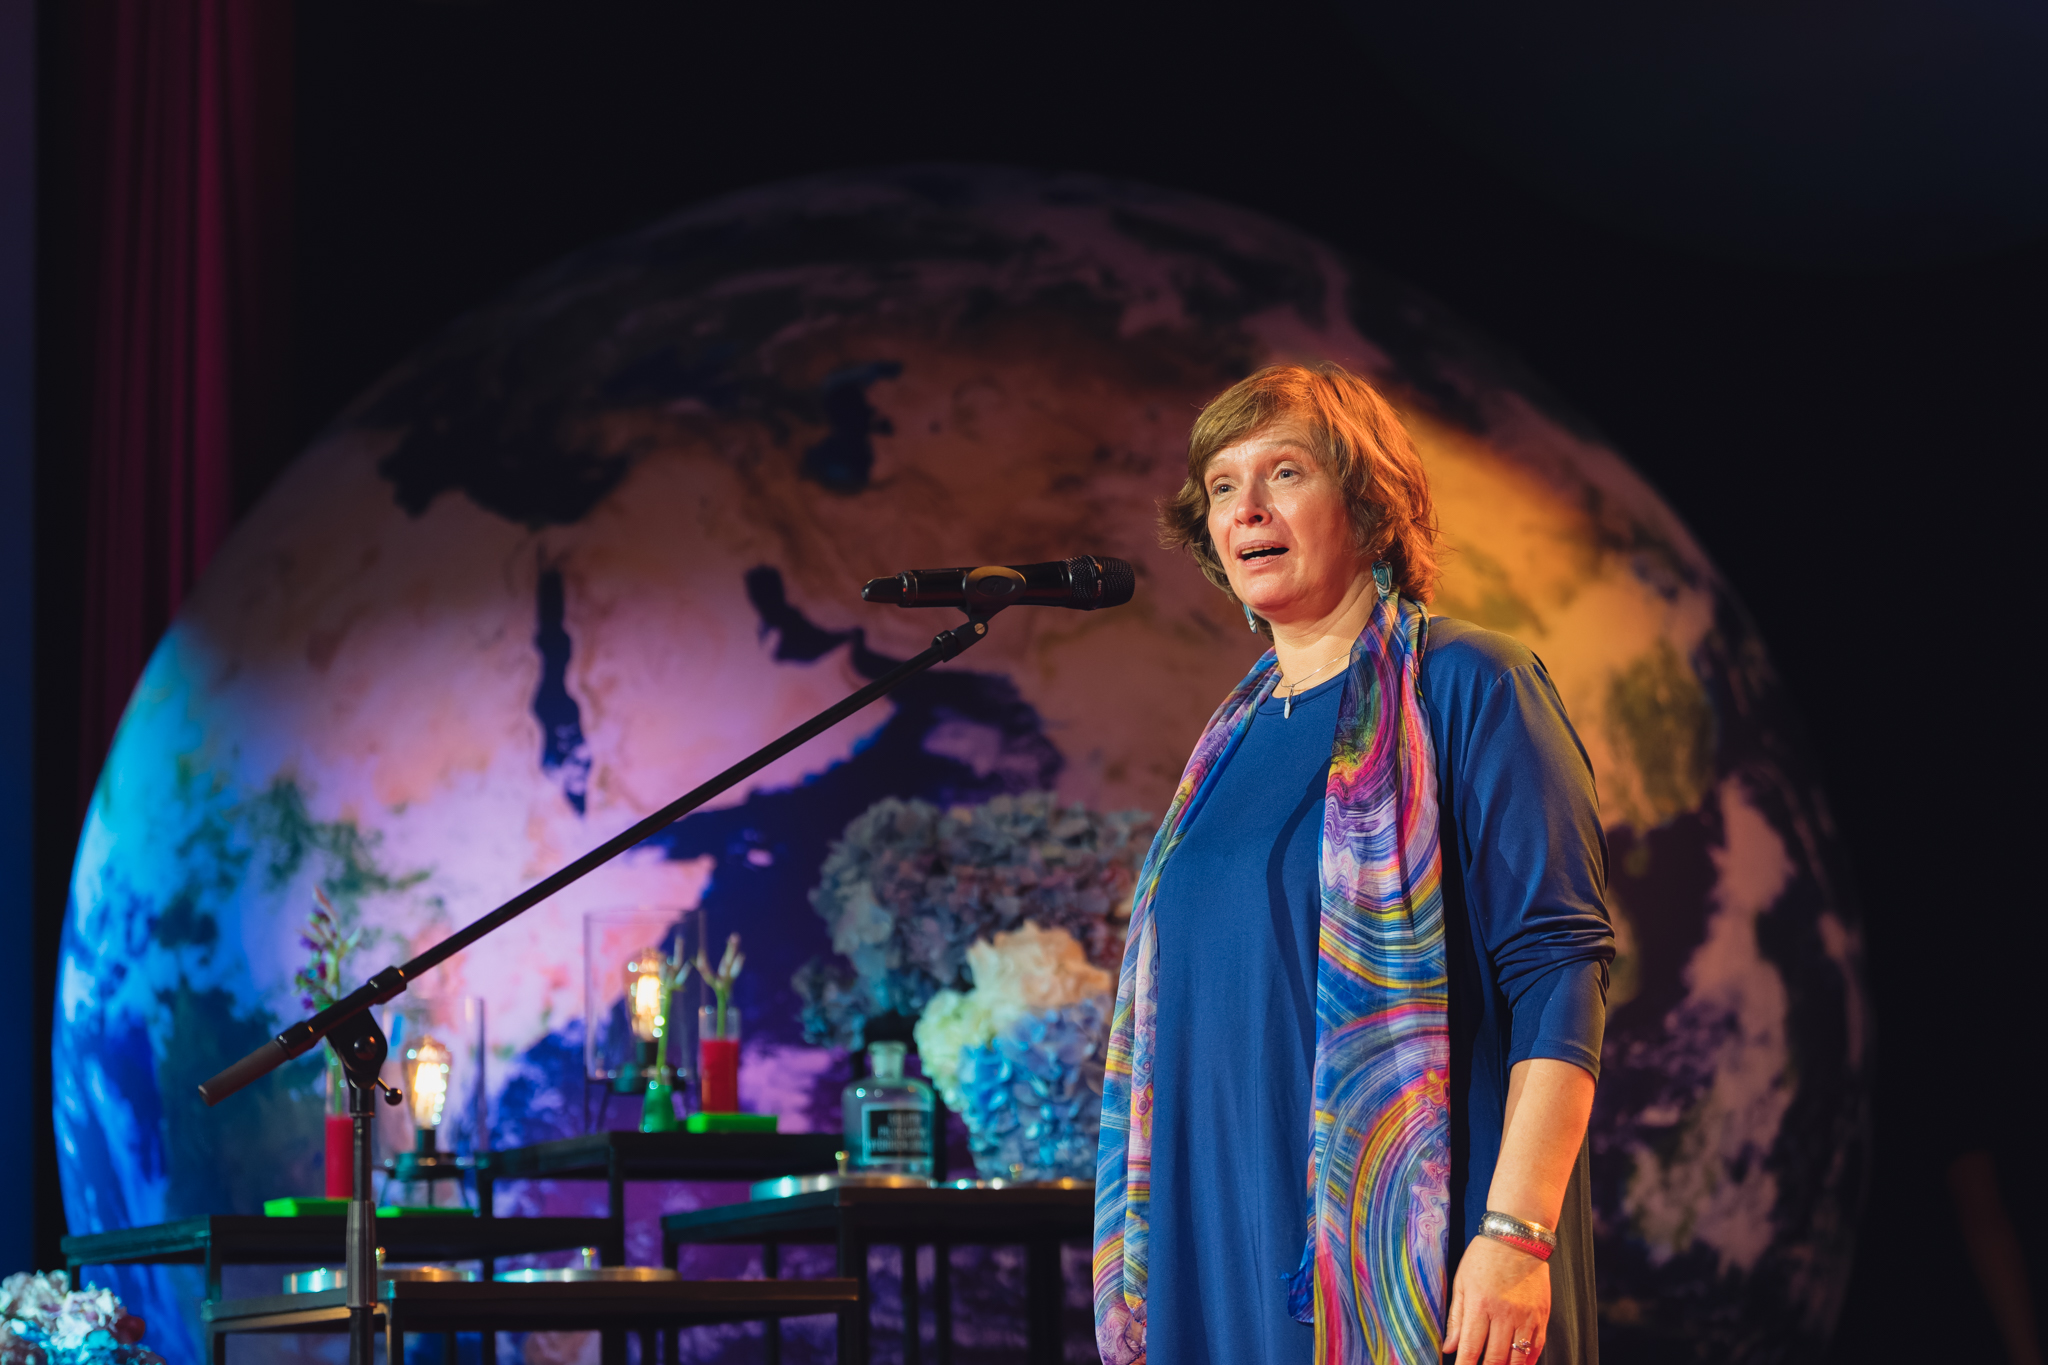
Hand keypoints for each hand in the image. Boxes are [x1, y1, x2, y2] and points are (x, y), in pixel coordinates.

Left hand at [1442, 1235, 1548, 1362]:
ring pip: (1518, 1358)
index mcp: (1480, 1305)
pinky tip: (1519, 1364)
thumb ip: (1455, 1318)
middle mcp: (1504, 1314)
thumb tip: (1448, 1347)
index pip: (1471, 1348)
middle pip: (1496, 1358)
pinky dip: (1528, 1360)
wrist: (1517, 1238)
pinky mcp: (1542, 1315)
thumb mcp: (1462, 1282)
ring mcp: (1526, 1316)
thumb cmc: (1485, 1257)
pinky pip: (1537, 1347)